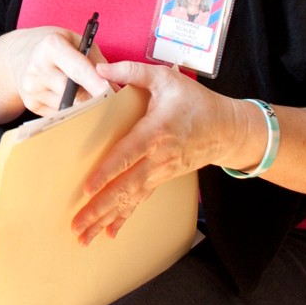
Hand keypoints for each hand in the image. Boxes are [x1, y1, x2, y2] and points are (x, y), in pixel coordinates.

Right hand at [5, 27, 109, 116]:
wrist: (20, 55)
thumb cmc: (56, 47)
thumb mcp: (77, 42)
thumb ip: (97, 62)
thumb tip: (115, 89)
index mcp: (51, 47)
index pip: (78, 70)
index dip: (97, 84)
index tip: (114, 95)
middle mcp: (38, 68)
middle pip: (74, 94)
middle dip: (96, 100)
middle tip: (114, 105)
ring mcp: (32, 89)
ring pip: (69, 107)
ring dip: (86, 108)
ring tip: (97, 103)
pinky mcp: (31, 105)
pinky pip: (60, 113)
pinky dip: (73, 111)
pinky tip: (76, 103)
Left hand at [71, 60, 240, 244]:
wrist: (228, 130)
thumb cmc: (196, 102)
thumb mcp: (166, 79)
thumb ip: (133, 72)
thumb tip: (100, 68)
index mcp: (156, 132)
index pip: (128, 154)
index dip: (108, 171)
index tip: (88, 187)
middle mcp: (158, 158)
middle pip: (125, 187)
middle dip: (99, 208)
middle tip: (77, 225)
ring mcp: (161, 172)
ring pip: (130, 199)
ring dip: (106, 218)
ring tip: (84, 236)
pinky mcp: (163, 179)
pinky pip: (140, 200)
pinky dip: (124, 218)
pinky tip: (109, 233)